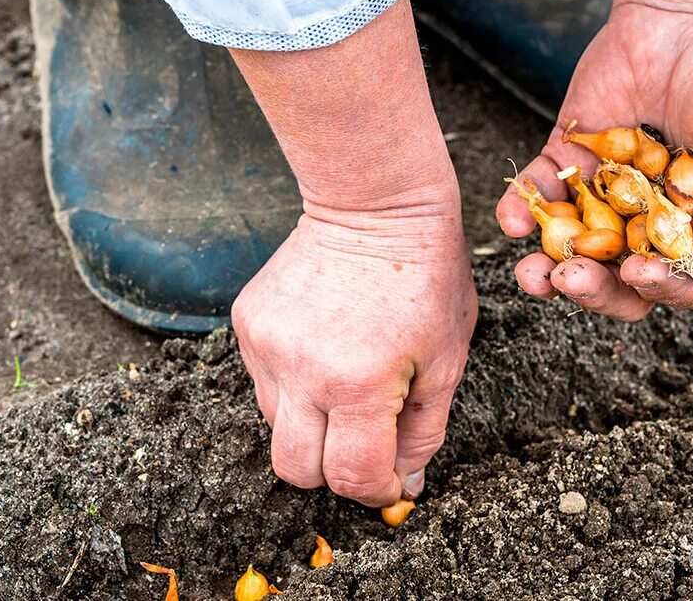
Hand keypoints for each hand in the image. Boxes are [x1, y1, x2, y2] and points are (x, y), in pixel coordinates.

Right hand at [232, 207, 476, 506]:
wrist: (373, 202)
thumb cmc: (425, 276)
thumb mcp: (447, 361)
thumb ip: (423, 433)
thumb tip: (402, 485)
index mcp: (360, 382)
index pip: (351, 477)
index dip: (375, 491)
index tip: (390, 480)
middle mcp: (302, 369)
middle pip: (296, 471)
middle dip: (332, 471)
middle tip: (365, 444)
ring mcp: (266, 345)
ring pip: (277, 427)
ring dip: (313, 423)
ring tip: (349, 378)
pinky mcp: (246, 323)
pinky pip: (264, 383)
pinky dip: (294, 384)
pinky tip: (325, 347)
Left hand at [496, 0, 692, 320]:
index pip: (677, 283)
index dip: (659, 289)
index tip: (640, 274)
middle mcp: (645, 222)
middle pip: (616, 281)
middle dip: (592, 290)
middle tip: (573, 279)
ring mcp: (602, 194)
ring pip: (569, 250)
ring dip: (546, 270)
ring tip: (534, 273)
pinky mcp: (566, 160)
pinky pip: (536, 195)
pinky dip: (517, 211)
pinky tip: (511, 221)